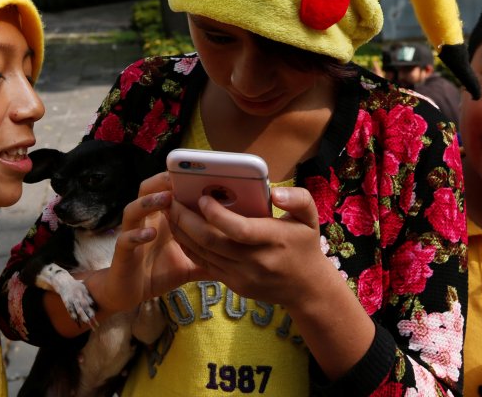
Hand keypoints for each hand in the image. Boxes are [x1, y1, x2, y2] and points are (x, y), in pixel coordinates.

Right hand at [92, 172, 202, 312]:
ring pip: (133, 209)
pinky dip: (137, 235)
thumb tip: (241, 251)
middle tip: (179, 175)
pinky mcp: (121, 252)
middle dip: (162, 181)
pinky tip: (150, 234)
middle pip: (147, 189)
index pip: (168, 189)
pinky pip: (126, 239)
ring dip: (149, 202)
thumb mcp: (191, 261)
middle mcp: (145, 220)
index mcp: (162, 218)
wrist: (130, 292)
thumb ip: (211, 253)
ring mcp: (131, 233)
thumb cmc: (160, 271)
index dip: (179, 179)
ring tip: (166, 199)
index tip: (200, 172)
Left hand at [167, 186, 326, 307]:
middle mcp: (256, 261)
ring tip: (170, 211)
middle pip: (211, 241)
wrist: (306, 288)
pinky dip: (189, 247)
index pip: (238, 229)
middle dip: (186, 220)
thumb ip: (298, 199)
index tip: (203, 197)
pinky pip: (204, 265)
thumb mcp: (311, 218)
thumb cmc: (305, 245)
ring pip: (203, 254)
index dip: (217, 214)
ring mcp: (243, 276)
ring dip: (182, 232)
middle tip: (172, 200)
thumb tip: (275, 192)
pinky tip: (180, 231)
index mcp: (274, 240)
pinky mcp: (234, 285)